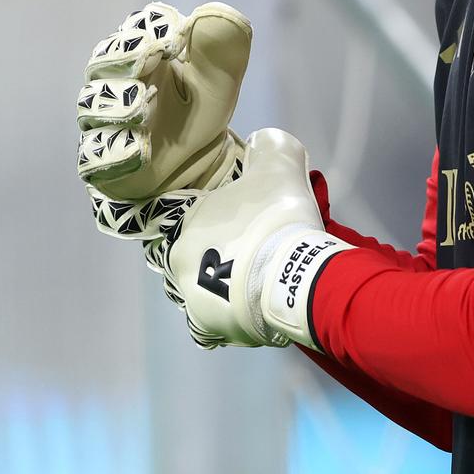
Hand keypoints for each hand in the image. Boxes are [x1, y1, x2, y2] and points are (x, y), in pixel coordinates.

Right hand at [75, 1, 251, 244]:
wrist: (195, 170)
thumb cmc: (200, 115)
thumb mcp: (220, 83)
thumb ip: (222, 49)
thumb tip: (213, 12)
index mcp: (146, 55)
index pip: (137, 28)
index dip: (153, 29)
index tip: (177, 37)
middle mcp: (117, 82)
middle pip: (102, 61)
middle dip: (124, 57)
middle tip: (152, 56)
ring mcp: (105, 121)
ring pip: (92, 106)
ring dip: (118, 104)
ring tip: (143, 107)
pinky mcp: (101, 160)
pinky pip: (94, 154)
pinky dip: (116, 150)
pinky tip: (140, 149)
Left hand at [160, 128, 351, 350]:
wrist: (296, 278)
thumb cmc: (277, 219)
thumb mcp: (279, 166)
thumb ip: (269, 147)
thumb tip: (262, 142)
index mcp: (182, 228)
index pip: (180, 218)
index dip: (208, 216)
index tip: (232, 217)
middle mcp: (178, 268)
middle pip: (188, 257)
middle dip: (212, 253)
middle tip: (246, 247)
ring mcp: (195, 304)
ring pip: (198, 293)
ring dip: (217, 288)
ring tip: (250, 281)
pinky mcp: (218, 331)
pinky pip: (215, 325)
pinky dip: (230, 317)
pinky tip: (250, 307)